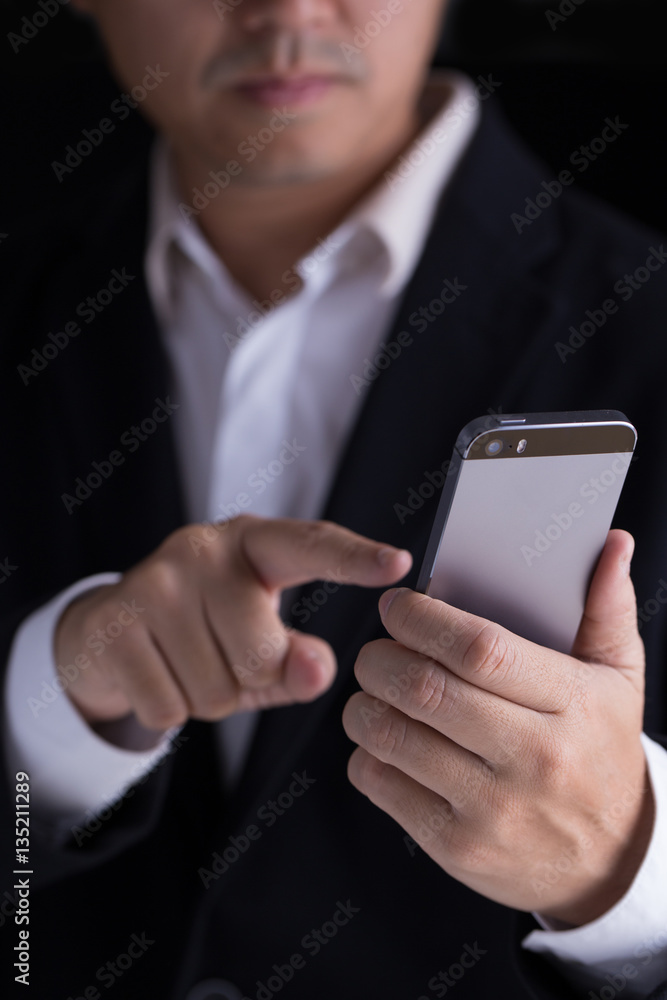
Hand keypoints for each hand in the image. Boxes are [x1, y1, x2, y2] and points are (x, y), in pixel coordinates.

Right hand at [54, 515, 411, 731]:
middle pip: (262, 651)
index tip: (398, 564)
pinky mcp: (114, 622)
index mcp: (252, 542)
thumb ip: (299, 661)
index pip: (311, 545)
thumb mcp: (259, 641)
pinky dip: (169, 710)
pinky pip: (169, 706)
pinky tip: (155, 674)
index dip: (355, 558)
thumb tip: (318, 670)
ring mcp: (153, 581)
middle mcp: (202, 548)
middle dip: (251, 678)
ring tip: (187, 663)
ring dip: (209, 698)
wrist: (107, 633)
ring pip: (216, 688)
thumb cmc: (204, 635)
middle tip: (225, 656)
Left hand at [342, 529, 653, 925]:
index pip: (480, 649)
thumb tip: (612, 541)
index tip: (398, 606)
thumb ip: (607, 607)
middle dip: (380, 656)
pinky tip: (387, 742)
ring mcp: (492, 808)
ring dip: (364, 703)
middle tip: (378, 649)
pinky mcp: (456, 846)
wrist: (609, 861)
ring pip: (391, 735)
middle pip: (423, 688)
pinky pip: (380, 783)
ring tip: (376, 692)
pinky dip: (366, 753)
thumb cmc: (601, 752)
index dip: (422, 618)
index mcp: (571, 704)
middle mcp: (532, 757)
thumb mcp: (619, 680)